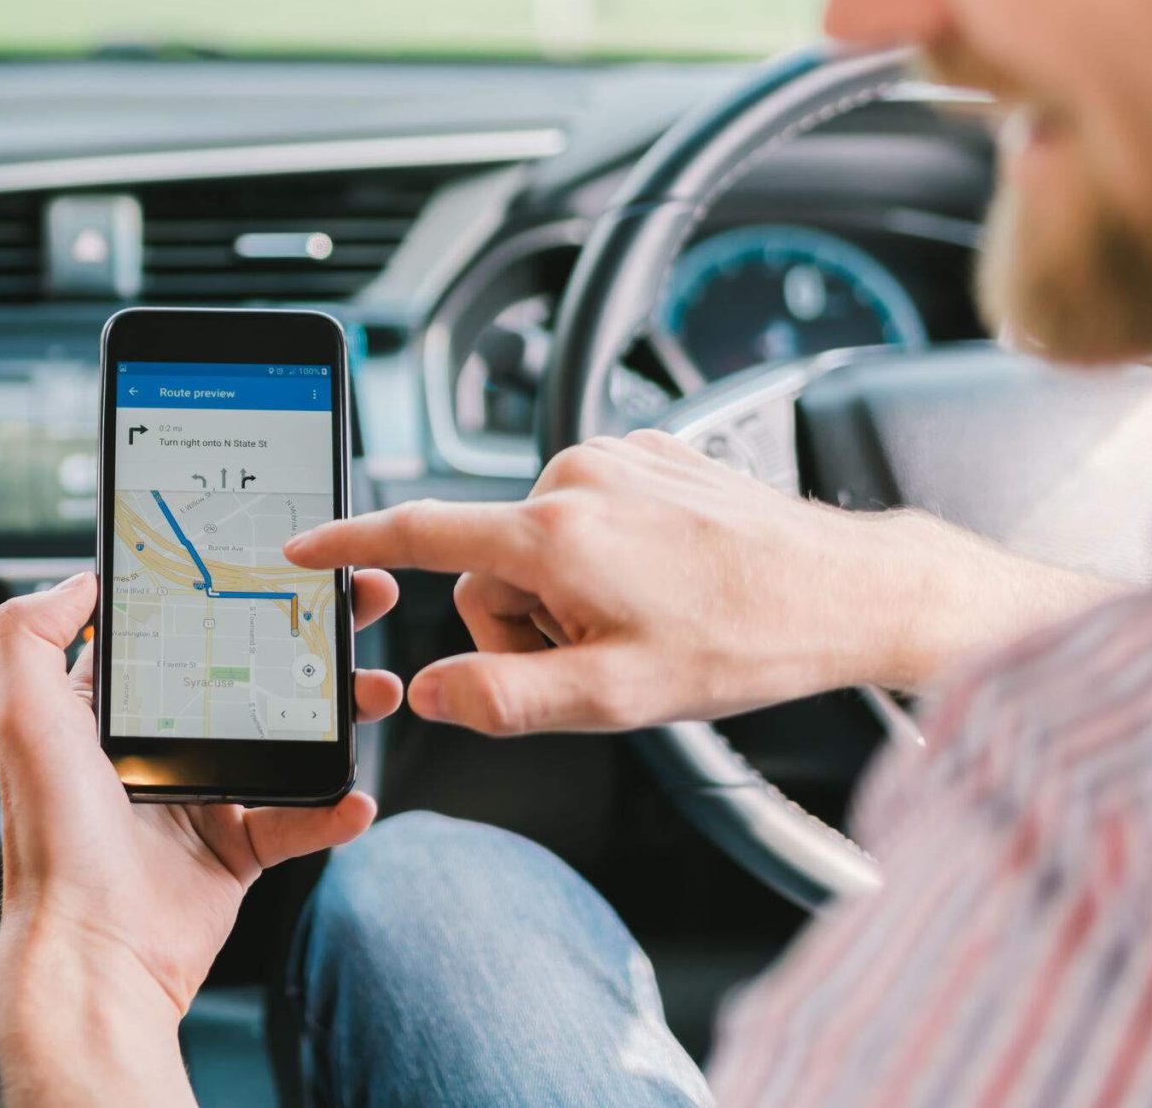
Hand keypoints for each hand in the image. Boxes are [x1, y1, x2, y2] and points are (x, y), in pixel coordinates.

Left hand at [0, 570, 400, 1105]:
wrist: (94, 951)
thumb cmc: (53, 838)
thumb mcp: (23, 715)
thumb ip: (31, 633)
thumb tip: (75, 579)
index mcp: (104, 712)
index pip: (170, 632)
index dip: (221, 595)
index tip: (272, 565)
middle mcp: (153, 748)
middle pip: (243, 675)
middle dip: (303, 642)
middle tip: (354, 609)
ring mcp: (197, 800)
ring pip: (282, 740)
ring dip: (335, 715)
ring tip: (374, 691)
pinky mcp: (231, 852)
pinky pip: (296, 820)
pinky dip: (332, 808)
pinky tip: (355, 794)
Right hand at [285, 431, 1117, 735]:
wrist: (847, 591)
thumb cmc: (746, 642)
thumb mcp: (618, 698)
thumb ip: (507, 698)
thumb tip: (432, 694)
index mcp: (554, 533)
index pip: (420, 531)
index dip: (352, 543)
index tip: (304, 546)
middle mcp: (576, 476)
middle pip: (490, 561)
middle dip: (526, 618)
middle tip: (602, 653)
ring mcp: (617, 458)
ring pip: (540, 541)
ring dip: (572, 590)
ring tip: (648, 618)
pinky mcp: (650, 452)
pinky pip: (588, 512)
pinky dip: (608, 555)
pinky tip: (668, 583)